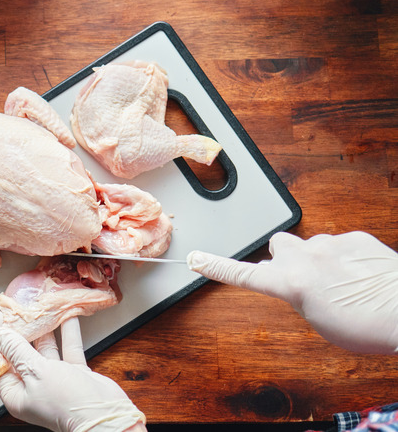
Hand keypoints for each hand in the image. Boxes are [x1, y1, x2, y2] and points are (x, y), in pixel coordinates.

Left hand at [0, 310, 146, 431]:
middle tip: (18, 310)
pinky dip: (67, 334)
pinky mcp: (73, 375)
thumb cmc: (67, 402)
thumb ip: (16, 350)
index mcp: (16, 394)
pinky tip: (66, 317)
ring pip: (44, 350)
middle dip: (20, 331)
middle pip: (20, 354)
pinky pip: (67, 350)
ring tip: (39, 310)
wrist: (105, 415)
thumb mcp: (36, 372)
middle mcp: (32, 388)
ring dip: (44, 330)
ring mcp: (53, 381)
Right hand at [187, 231, 397, 354]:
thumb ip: (300, 297)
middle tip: (300, 278)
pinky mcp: (354, 238)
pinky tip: (359, 275)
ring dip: (316, 259)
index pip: (242, 273)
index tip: (196, 259)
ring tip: (340, 283)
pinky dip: (343, 257)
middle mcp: (305, 257)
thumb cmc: (367, 325)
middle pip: (277, 246)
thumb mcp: (320, 322)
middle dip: (282, 258)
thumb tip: (300, 286)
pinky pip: (339, 244)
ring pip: (309, 245)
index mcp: (290, 283)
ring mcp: (330, 244)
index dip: (216, 267)